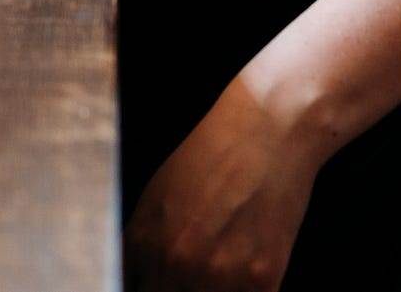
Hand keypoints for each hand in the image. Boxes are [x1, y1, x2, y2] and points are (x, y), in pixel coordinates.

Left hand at [123, 74, 321, 291]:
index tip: (156, 281)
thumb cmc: (214, 152)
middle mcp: (176, 262)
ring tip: (223, 267)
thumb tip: (134, 277)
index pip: (131, 291)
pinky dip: (245, 291)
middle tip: (191, 273)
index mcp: (144, 241)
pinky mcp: (263, 280)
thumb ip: (143, 244)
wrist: (268, 125)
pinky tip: (246, 271)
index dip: (146, 287)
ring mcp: (220, 275)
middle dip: (174, 290)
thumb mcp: (159, 193)